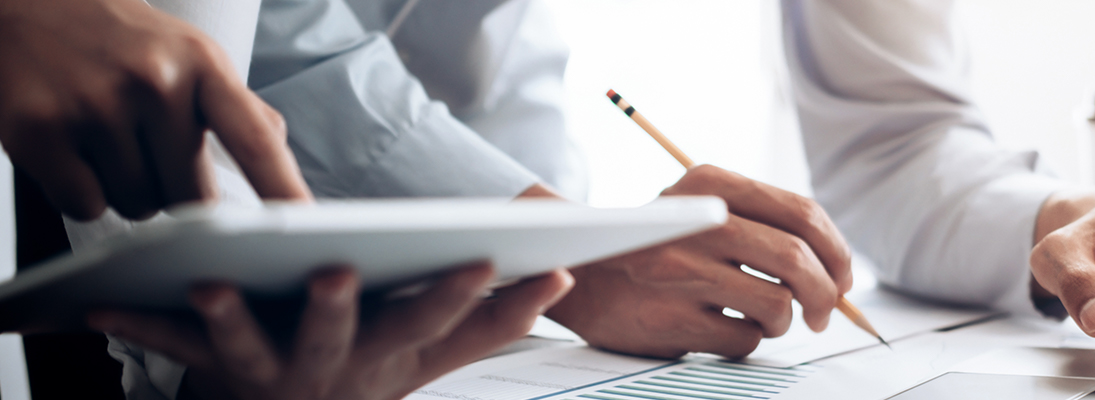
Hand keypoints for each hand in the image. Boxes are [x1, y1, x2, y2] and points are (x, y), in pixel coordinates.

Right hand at [0, 0, 310, 220]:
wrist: (29, 5)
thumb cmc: (122, 41)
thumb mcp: (191, 54)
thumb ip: (236, 105)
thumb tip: (276, 144)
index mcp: (202, 64)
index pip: (255, 139)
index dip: (283, 188)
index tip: (307, 225)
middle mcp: (154, 81)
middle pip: (193, 196)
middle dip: (175, 188)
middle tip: (146, 146)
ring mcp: (95, 105)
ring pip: (139, 206)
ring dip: (127, 189)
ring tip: (107, 140)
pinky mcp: (40, 131)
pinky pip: (86, 206)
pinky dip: (81, 193)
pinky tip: (73, 149)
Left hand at [87, 264, 572, 399]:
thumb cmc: (367, 376)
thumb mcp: (433, 355)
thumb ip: (493, 320)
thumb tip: (562, 277)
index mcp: (389, 356)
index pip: (434, 323)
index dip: (463, 296)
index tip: (490, 259)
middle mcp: (331, 368)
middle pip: (337, 337)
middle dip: (336, 308)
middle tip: (335, 274)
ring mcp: (269, 370)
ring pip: (247, 347)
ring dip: (228, 319)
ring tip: (213, 286)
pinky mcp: (214, 368)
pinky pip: (174, 346)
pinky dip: (141, 324)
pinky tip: (105, 304)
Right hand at [533, 165, 852, 357]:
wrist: (580, 273)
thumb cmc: (659, 245)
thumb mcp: (700, 206)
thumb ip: (763, 223)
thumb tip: (838, 268)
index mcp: (711, 183)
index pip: (803, 214)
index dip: (837, 251)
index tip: (843, 276)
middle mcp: (697, 222)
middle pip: (798, 261)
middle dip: (827, 295)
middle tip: (825, 313)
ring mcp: (682, 272)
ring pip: (778, 306)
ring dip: (783, 322)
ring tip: (763, 318)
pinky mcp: (672, 319)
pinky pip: (744, 339)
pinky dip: (747, 339)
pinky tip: (722, 326)